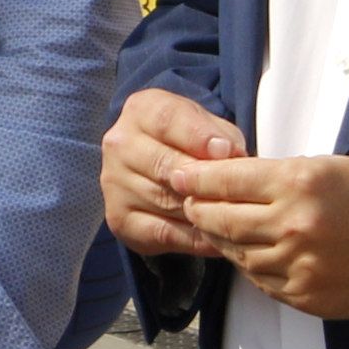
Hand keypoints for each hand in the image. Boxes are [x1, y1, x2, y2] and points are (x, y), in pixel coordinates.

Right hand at [104, 87, 245, 258]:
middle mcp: (119, 144)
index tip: (228, 152)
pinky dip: (195, 238)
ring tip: (233, 215)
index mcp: (141, 110)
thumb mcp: (210, 126)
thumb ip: (222, 137)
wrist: (161, 166)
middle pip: (166, 166)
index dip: (200, 137)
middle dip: (205, 181)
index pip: (167, 120)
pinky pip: (164, 233)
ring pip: (168, 202)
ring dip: (204, 212)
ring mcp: (113, 183)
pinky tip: (217, 235)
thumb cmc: (192, 142)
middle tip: (235, 192)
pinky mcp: (119, 218)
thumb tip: (230, 156)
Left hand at [173, 153, 348, 319]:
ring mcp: (298, 265)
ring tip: (215, 228)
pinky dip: (250, 266)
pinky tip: (248, 253)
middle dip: (199, 209)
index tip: (180, 176)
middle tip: (189, 203)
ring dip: (222, 240)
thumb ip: (274, 174)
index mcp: (297, 184)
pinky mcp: (305, 295)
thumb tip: (224, 179)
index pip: (227, 180)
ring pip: (237, 253)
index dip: (197, 178)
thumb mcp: (324, 167)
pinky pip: (260, 281)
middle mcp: (292, 225)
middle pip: (222, 219)